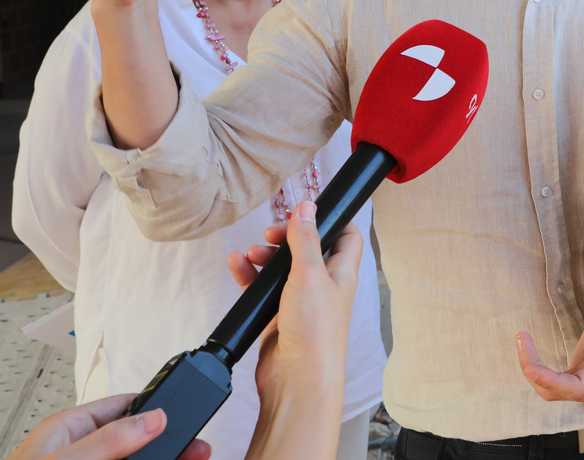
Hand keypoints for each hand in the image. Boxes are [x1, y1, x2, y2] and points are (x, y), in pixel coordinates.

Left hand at [6, 394, 208, 459]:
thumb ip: (108, 440)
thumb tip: (153, 418)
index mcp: (68, 431)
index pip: (122, 407)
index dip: (155, 409)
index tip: (183, 416)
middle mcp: (80, 453)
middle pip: (136, 442)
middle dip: (168, 444)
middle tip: (197, 449)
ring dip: (166, 459)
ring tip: (194, 459)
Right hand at [226, 201, 361, 398]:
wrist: (296, 377)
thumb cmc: (315, 329)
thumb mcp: (309, 273)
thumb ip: (306, 238)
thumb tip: (307, 206)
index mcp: (341, 272)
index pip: (346, 237)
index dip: (332, 220)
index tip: (308, 211)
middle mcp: (323, 285)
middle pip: (308, 249)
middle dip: (288, 237)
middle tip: (270, 234)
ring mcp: (301, 301)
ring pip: (282, 268)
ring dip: (265, 256)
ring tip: (251, 253)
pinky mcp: (278, 316)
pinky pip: (262, 289)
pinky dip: (250, 275)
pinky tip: (237, 265)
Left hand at [516, 288, 583, 402]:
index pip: (576, 387)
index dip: (551, 381)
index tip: (530, 366)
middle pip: (558, 391)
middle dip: (535, 371)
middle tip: (523, 341)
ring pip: (552, 390)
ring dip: (533, 370)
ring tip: (523, 341)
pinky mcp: (578, 377)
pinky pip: (552, 383)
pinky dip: (538, 370)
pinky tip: (529, 350)